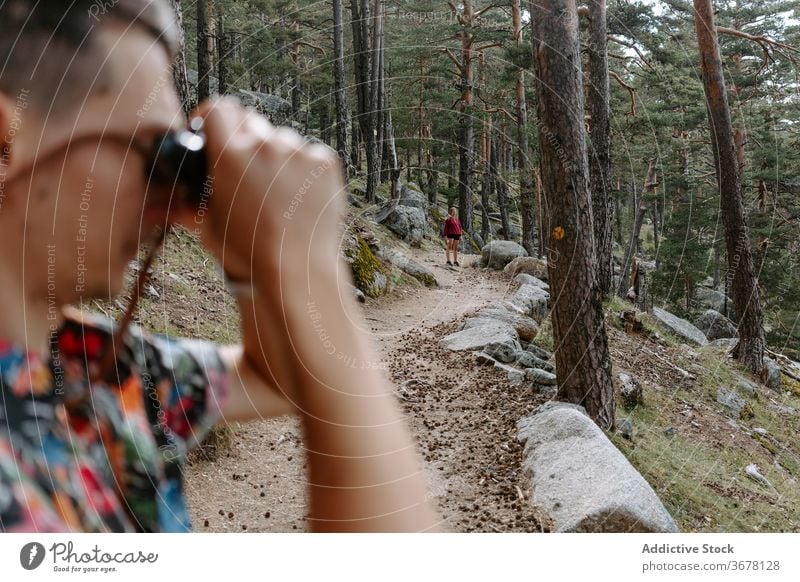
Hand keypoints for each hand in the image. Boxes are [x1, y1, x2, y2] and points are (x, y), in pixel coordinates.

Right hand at [181, 96, 344, 281]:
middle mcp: (265, 145)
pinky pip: (310, 154)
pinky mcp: (325, 162)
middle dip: (244, 139)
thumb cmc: (248, 252)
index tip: (213, 132)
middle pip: (250, 120)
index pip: (219, 107)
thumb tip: (150, 211)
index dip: (213, 117)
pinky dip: (304, 169)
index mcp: (229, 154)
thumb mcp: (209, 227)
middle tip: (245, 171)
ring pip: (282, 138)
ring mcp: (298, 152)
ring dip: (276, 155)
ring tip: (275, 192)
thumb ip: (182, 208)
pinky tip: (298, 196)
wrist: (297, 270)